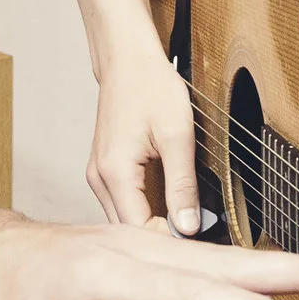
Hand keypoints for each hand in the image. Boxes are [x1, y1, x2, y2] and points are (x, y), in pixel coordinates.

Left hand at [0, 217, 298, 299]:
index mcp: (100, 275)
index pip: (189, 294)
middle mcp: (133, 250)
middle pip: (228, 261)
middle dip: (296, 274)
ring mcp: (147, 245)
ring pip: (229, 260)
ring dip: (287, 276)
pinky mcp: (154, 253)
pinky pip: (214, 269)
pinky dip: (256, 286)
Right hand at [86, 48, 201, 233]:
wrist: (127, 59)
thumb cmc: (150, 86)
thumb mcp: (178, 136)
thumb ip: (183, 185)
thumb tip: (189, 226)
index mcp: (115, 172)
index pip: (139, 229)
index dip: (170, 240)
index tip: (200, 240)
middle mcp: (99, 177)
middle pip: (128, 230)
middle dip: (162, 238)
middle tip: (197, 238)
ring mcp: (98, 174)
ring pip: (124, 219)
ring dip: (152, 226)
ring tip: (185, 226)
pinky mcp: (104, 169)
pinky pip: (122, 203)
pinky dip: (144, 211)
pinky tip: (166, 210)